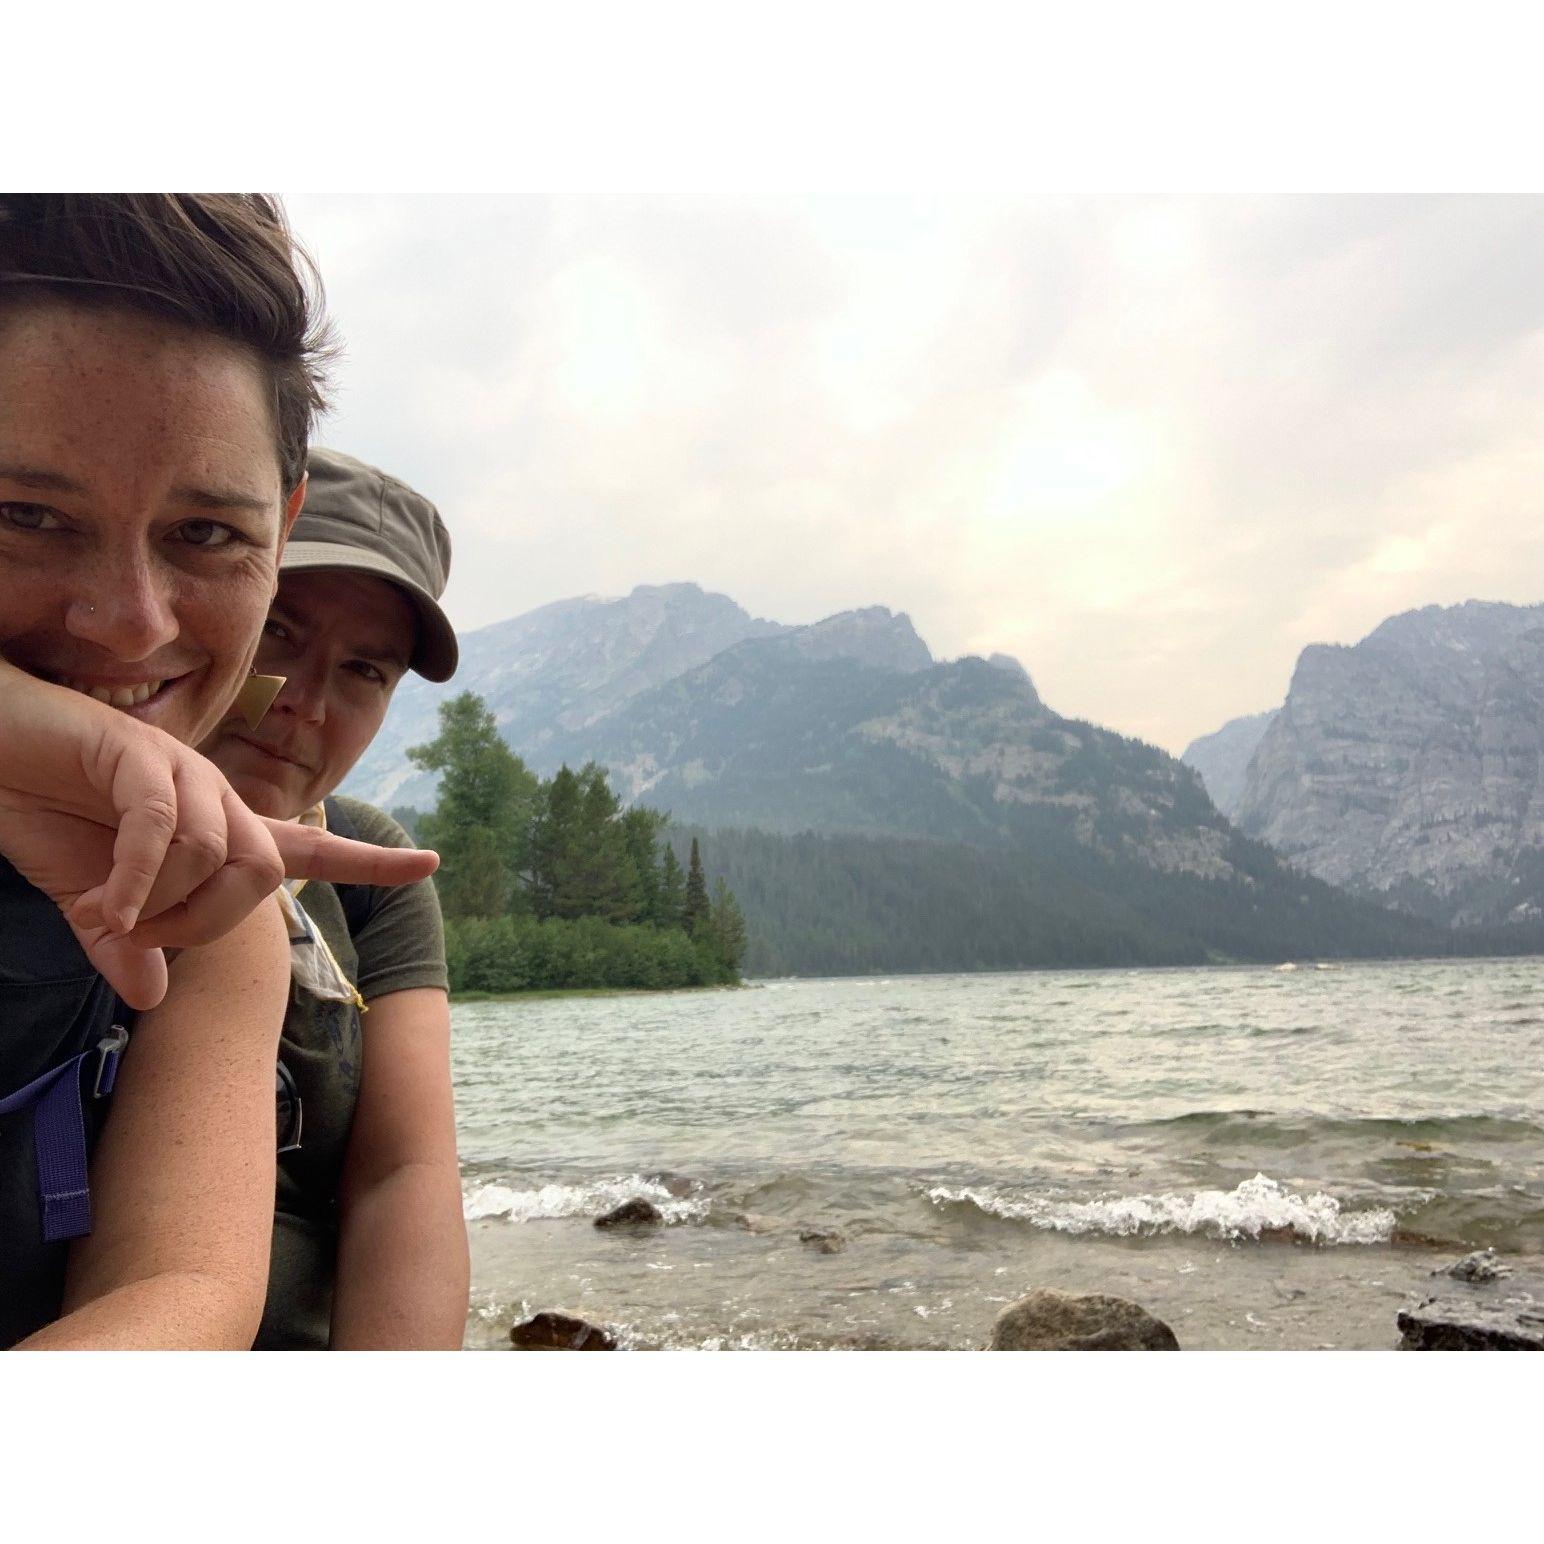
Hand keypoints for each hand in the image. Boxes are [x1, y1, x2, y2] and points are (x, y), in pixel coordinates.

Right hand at [0, 662, 437, 1009]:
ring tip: (105, 917)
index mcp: (217, 827)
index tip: (430, 864)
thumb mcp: (90, 899)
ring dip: (165, 905)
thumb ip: (124, 943)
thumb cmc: (42, 811)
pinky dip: (137, 880)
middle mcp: (215, 794)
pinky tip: (102, 907)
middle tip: (142, 940)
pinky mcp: (137, 754)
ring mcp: (181, 770)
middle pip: (266, 873)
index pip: (311, 844)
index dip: (370, 859)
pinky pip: (164, 828)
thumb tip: (152, 997)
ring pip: (221, 853)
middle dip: (210, 924)